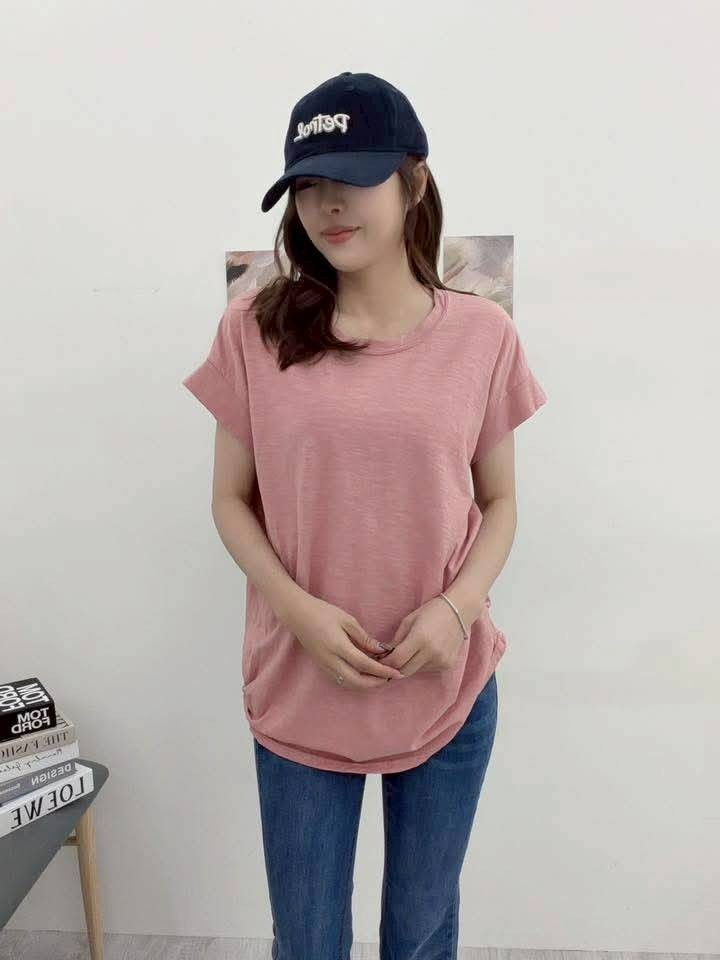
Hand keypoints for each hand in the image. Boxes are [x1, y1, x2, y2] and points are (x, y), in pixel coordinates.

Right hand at [284, 594, 406, 689]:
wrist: (298, 615)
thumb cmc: (323, 612)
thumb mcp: (347, 620)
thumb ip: (364, 638)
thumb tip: (382, 650)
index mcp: (338, 647)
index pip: (365, 665)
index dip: (382, 671)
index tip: (396, 673)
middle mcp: (331, 660)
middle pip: (357, 681)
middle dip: (376, 683)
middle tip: (390, 677)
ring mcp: (325, 665)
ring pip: (349, 684)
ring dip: (366, 684)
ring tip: (380, 677)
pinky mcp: (322, 666)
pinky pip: (341, 680)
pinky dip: (356, 681)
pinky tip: (364, 674)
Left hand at [372, 596, 466, 677]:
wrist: (460, 610)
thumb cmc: (431, 611)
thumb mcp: (409, 621)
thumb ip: (396, 640)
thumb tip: (384, 655)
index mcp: (420, 638)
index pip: (396, 660)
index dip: (385, 662)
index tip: (380, 659)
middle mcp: (432, 652)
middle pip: (404, 671)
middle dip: (394, 667)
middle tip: (390, 660)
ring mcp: (441, 660)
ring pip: (416, 671)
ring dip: (408, 665)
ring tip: (409, 652)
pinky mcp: (448, 665)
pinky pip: (428, 670)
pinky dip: (421, 664)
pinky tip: (424, 652)